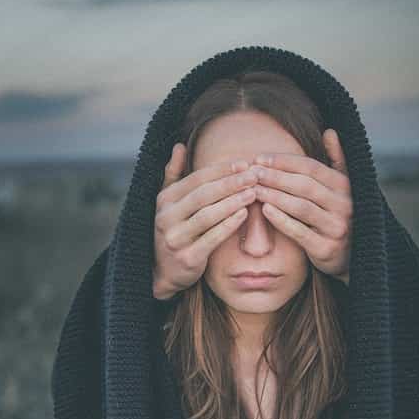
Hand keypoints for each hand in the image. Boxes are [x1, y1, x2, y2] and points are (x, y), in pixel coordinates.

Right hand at [152, 143, 260, 298]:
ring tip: (254, 192)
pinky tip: (244, 214)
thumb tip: (179, 146)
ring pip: (208, 215)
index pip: (196, 179)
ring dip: (233, 202)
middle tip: (254, 175)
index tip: (244, 163)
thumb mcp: (168, 202)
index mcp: (164, 200)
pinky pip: (212, 238)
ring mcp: (175, 238)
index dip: (221, 170)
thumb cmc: (174, 230)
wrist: (164, 271)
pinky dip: (229, 225)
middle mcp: (166, 217)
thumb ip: (173, 174)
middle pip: (203, 194)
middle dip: (231, 183)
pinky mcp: (187, 258)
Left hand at [251, 128, 352, 283]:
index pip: (312, 168)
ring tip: (254, 189)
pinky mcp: (326, 248)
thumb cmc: (338, 215)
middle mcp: (345, 205)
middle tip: (252, 172)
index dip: (285, 161)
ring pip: (301, 207)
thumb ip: (337, 159)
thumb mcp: (343, 188)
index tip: (260, 158)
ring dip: (275, 196)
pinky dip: (282, 220)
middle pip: (305, 185)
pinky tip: (265, 211)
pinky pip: (300, 232)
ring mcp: (336, 227)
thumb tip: (330, 131)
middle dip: (275, 176)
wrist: (352, 256)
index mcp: (346, 186)